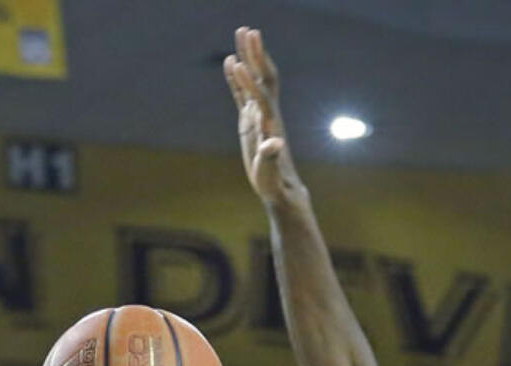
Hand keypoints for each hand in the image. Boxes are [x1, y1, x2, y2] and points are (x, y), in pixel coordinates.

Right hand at [225, 26, 299, 204]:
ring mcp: (258, 115)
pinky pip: (243, 93)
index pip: (260, 97)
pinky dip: (236, 78)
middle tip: (248, 31)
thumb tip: (274, 143)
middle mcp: (266, 114)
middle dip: (255, 56)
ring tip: (242, 32)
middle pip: (262, 79)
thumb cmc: (275, 185)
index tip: (237, 64)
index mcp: (270, 125)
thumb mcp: (269, 175)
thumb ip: (270, 159)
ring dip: (248, 57)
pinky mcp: (250, 120)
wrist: (282, 189)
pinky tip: (229, 60)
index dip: (249, 82)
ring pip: (254, 80)